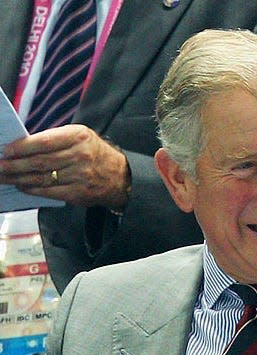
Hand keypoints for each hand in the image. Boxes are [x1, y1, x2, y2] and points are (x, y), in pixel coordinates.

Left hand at [0, 125, 130, 210]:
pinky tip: (22, 186)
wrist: (121, 177)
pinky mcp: (79, 193)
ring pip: (42, 177)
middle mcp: (80, 156)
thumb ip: (55, 139)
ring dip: (19, 178)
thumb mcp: (80, 137)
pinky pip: (50, 191)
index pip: (43, 142)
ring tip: (4, 176)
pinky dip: (32, 189)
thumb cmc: (95, 153)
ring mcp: (80, 176)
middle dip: (15, 165)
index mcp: (78, 137)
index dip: (21, 148)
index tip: (6, 150)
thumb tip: (23, 146)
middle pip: (40, 161)